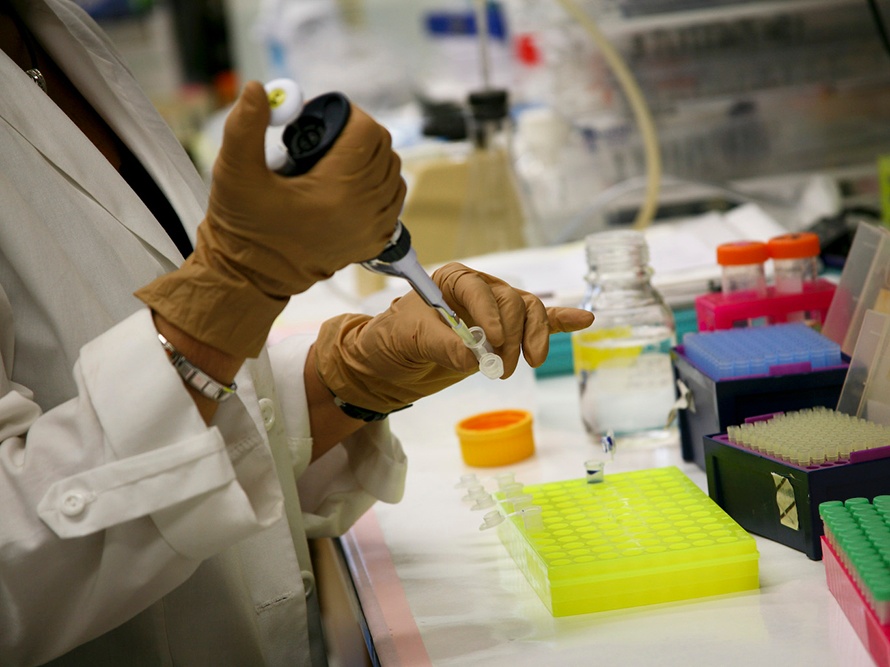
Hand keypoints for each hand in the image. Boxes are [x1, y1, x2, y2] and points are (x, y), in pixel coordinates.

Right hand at [136, 81, 406, 356]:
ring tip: (336, 160)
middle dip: (357, 133)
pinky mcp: (373, 241)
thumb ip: (245, 126)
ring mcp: (372, 228)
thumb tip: (258, 90)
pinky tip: (350, 185)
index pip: (367, 132)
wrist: (251, 274)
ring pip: (392, 172)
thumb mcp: (234, 171)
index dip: (346, 115)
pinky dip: (379, 185)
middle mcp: (363, 210)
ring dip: (370, 158)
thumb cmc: (243, 226)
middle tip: (325, 137)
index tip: (322, 119)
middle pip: (383, 148)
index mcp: (337, 190)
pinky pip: (393, 200)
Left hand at [314, 262, 594, 413]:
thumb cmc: (394, 341)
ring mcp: (497, 310)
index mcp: (454, 280)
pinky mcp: (507, 332)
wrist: (391, 364)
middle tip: (499, 369)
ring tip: (526, 364)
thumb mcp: (411, 339)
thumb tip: (475, 357)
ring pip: (530, 313)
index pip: (483, 292)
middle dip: (511, 337)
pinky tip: (585, 320)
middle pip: (512, 304)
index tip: (490, 344)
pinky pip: (540, 321)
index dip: (491, 316)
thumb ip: (443, 345)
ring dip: (533, 339)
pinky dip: (560, 322)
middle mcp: (480, 290)